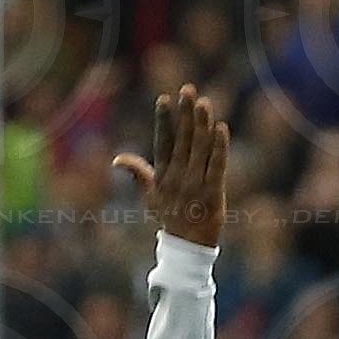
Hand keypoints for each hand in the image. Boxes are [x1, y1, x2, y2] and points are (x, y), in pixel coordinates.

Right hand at [111, 83, 228, 250]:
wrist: (187, 248)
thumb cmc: (170, 218)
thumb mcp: (151, 196)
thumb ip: (138, 173)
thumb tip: (117, 159)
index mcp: (162, 177)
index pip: (162, 143)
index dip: (163, 121)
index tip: (164, 98)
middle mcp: (177, 179)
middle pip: (182, 141)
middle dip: (185, 114)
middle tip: (188, 90)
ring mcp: (195, 186)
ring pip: (199, 150)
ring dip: (202, 125)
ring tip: (204, 102)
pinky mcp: (213, 193)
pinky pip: (216, 166)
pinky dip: (219, 148)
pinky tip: (221, 128)